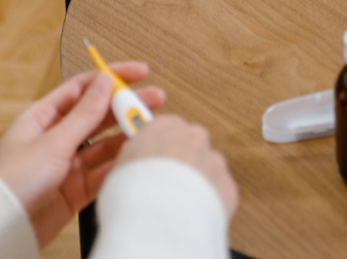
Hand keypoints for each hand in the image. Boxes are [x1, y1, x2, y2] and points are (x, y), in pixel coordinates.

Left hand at [0, 64, 165, 247]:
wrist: (3, 226)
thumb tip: (104, 83)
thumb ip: (83, 114)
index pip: (82, 88)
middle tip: (155, 99)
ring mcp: (66, 164)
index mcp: (42, 118)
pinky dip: (119, 165)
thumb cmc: (13, 180)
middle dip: (126, 106)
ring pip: (104, 145)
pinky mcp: (74, 189)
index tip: (139, 72)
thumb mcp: (52, 141)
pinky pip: (102, 173)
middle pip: (97, 115)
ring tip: (151, 129)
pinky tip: (136, 157)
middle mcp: (55, 138)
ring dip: (127, 136)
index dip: (111, 77)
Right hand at [115, 115, 238, 218]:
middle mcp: (193, 137)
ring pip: (206, 169)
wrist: (161, 219)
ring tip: (177, 206)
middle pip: (190, 145)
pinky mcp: (228, 186)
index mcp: (164, 126)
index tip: (153, 158)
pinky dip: (209, 202)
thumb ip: (134, 157)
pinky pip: (218, 192)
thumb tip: (136, 164)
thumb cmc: (134, 192)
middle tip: (164, 186)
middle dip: (181, 163)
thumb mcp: (119, 167)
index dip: (158, 146)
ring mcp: (214, 161)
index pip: (164, 127)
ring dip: (196, 183)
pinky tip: (192, 215)